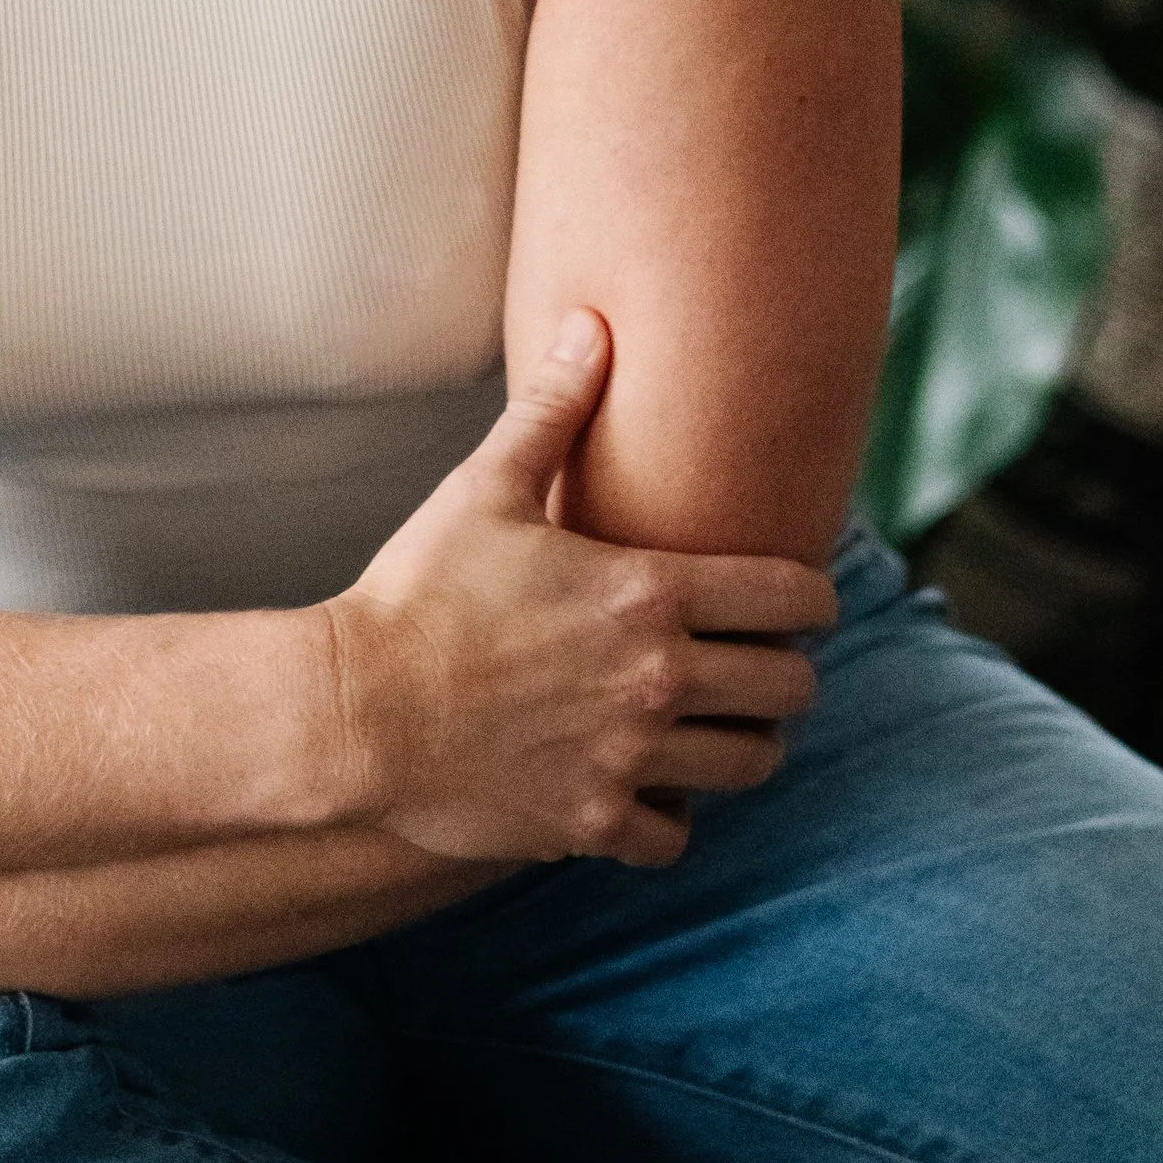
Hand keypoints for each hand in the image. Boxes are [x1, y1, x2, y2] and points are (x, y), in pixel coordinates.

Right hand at [323, 310, 836, 868]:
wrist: (354, 708)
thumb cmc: (418, 588)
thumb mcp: (486, 487)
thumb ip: (552, 410)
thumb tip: (592, 325)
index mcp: (650, 593)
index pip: (794, 598)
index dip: (809, 595)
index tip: (794, 598)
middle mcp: (659, 680)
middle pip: (793, 690)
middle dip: (784, 671)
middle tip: (751, 659)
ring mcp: (630, 758)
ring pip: (751, 765)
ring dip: (739, 741)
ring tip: (708, 721)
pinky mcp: (592, 822)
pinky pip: (675, 837)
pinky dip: (668, 815)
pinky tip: (640, 783)